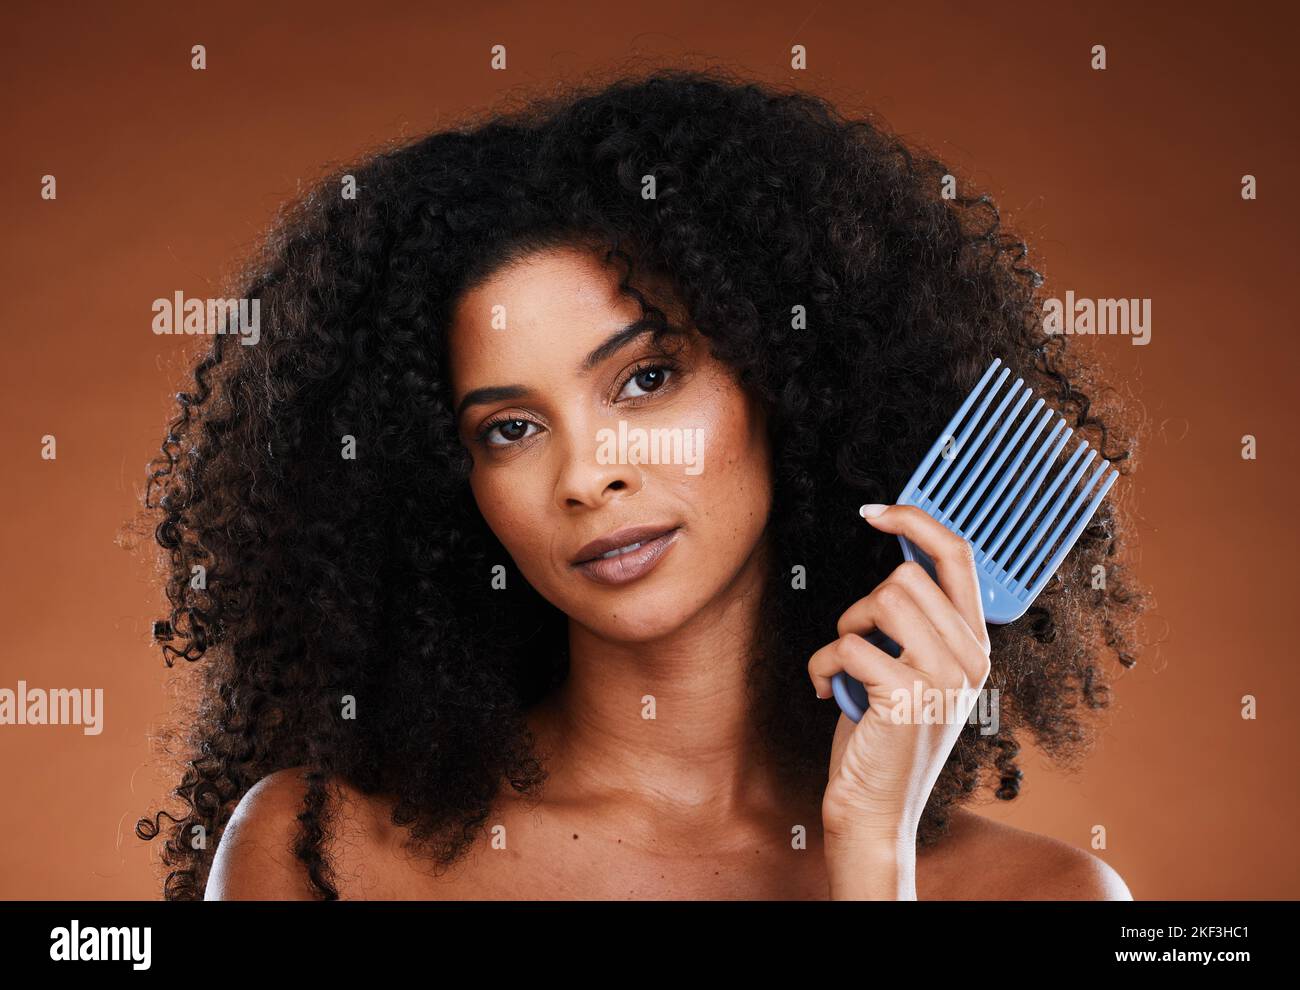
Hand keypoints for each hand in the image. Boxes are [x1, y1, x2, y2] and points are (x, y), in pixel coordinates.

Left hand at [808, 503, 991, 897]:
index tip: (876, 512)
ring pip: (880, 602)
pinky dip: (822, 666)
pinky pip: (848, 644)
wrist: (874, 810)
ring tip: (844, 667)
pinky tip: (829, 694)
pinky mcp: (907, 696)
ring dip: (844, 630)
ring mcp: (943, 679)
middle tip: (855, 643)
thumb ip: (917, 624)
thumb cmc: (882, 737)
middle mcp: (969, 660)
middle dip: (863, 605)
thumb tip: (898, 561)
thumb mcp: (912, 672)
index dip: (916, 522)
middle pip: (906, 579)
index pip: (959, 558)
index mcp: (974, 647)